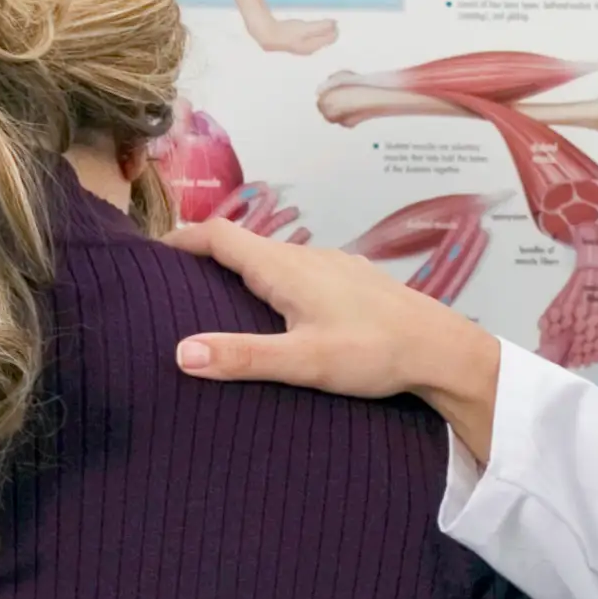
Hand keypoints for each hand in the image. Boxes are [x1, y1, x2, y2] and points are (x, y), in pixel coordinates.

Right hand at [170, 218, 503, 459]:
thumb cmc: (376, 354)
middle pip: (244, 245)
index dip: (183, 239)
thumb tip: (181, 352)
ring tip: (217, 300)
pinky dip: (275, 283)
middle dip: (207, 257)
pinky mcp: (354, 282)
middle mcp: (307, 256)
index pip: (220, 236)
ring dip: (242, 271)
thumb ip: (242, 358)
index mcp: (286, 267)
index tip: (153, 253)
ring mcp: (334, 266)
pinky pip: (300, 272)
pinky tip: (280, 314)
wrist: (444, 351)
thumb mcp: (304, 362)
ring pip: (275, 259)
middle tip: (175, 282)